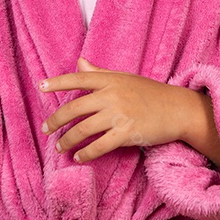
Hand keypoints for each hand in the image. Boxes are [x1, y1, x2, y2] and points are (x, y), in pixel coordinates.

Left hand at [39, 57, 199, 163]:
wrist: (178, 109)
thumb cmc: (151, 93)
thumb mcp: (125, 78)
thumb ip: (100, 73)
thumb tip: (79, 62)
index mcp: (111, 80)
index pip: (79, 78)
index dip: (58, 82)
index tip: (41, 86)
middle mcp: (112, 95)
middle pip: (75, 107)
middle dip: (56, 120)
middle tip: (46, 129)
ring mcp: (119, 114)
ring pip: (83, 129)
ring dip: (67, 140)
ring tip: (60, 147)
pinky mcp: (127, 133)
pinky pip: (99, 146)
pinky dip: (86, 153)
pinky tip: (79, 157)